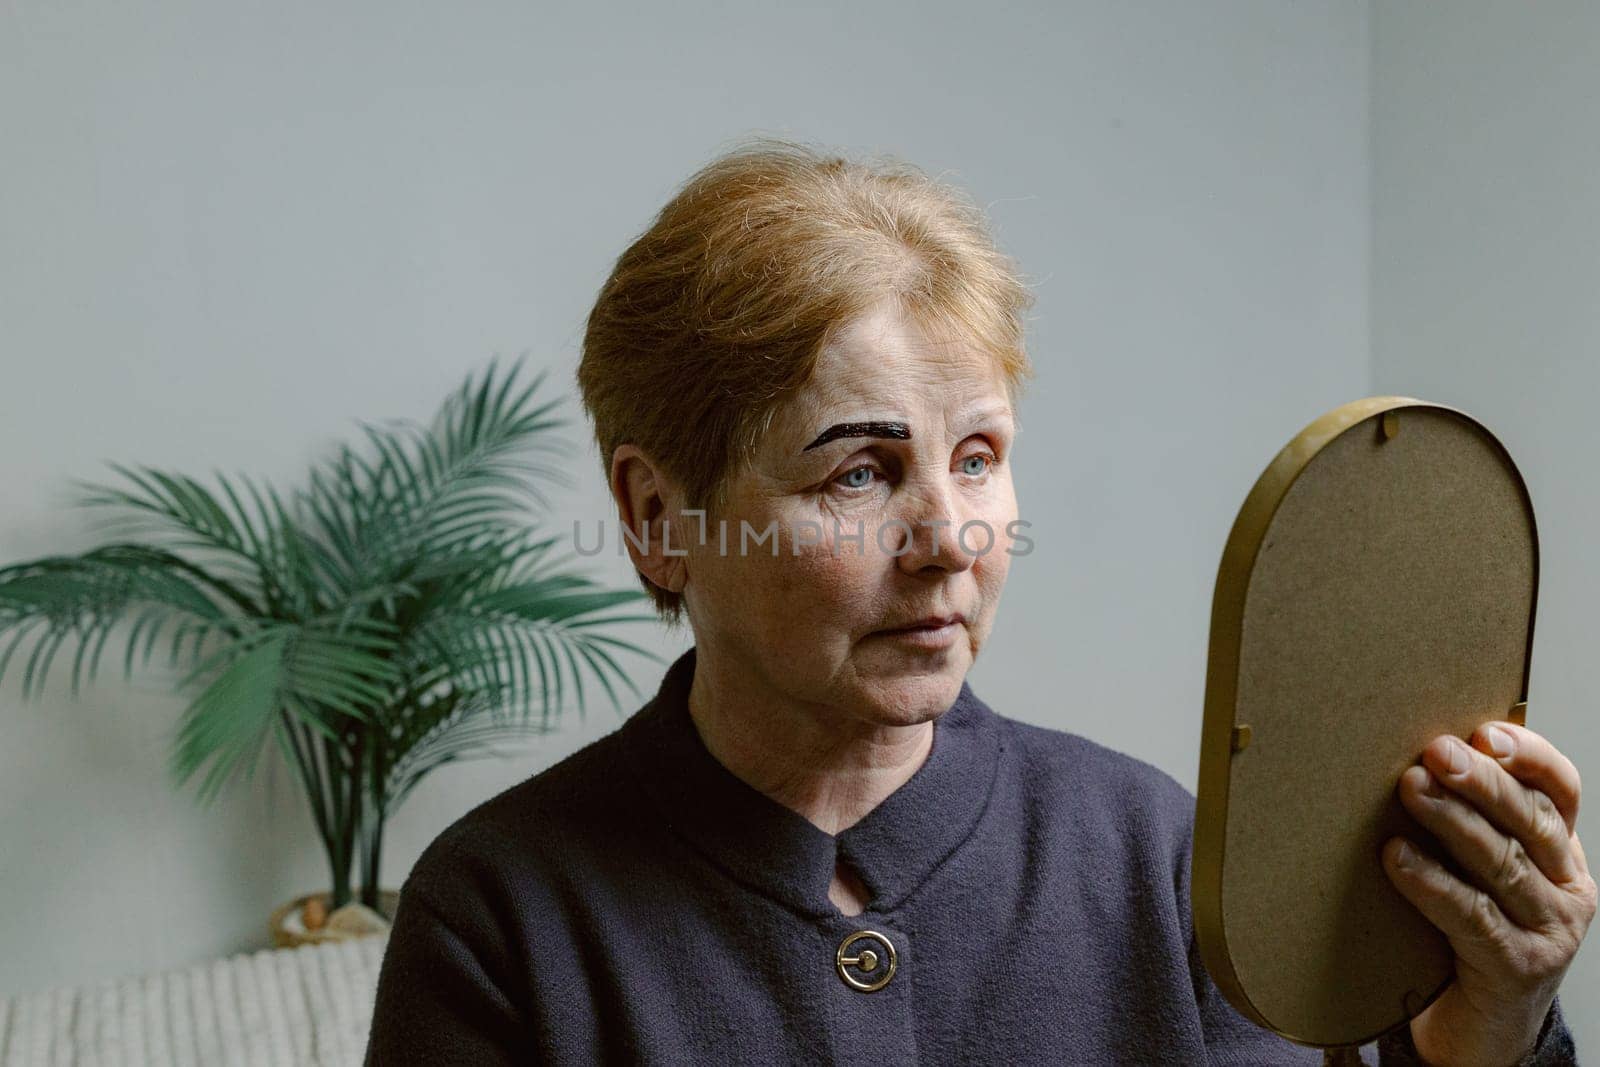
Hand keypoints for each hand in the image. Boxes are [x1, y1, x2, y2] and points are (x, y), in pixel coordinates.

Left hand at [1382, 720, 1594, 1065]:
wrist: (1478, 1025)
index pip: (1561, 790)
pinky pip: (1472, 916)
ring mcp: (1549, 931)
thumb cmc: (1466, 932)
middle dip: (1482, 781)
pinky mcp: (1516, 967)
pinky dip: (1432, 883)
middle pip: (1531, 821)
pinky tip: (1396, 857)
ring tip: (1411, 788)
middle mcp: (1567, 888)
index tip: (1485, 732)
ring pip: (1503, 863)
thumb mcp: (1474, 868)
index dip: (1530, 757)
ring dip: (1453, 821)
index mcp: (1561, 852)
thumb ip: (1463, 819)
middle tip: (1435, 752)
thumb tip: (1408, 757)